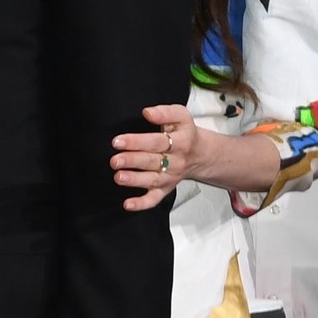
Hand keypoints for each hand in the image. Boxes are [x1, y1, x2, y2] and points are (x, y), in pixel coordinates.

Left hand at [110, 103, 267, 209]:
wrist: (202, 154)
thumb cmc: (184, 132)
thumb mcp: (181, 116)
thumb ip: (165, 112)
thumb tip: (148, 112)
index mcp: (180, 141)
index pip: (157, 141)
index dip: (137, 142)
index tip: (117, 141)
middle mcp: (175, 161)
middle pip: (152, 161)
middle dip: (132, 161)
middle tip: (115, 160)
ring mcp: (170, 177)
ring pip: (152, 180)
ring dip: (134, 180)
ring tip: (119, 177)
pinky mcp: (165, 189)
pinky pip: (155, 198)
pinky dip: (142, 203)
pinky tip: (128, 204)